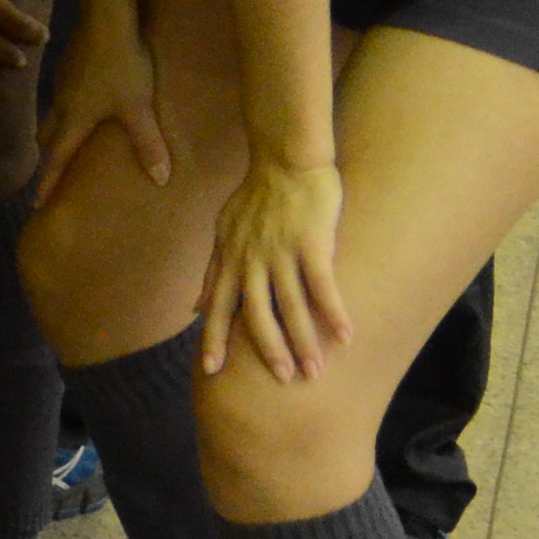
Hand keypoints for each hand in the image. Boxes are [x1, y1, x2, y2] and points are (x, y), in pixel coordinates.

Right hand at [38, 22, 172, 199]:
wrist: (107, 15)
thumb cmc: (121, 65)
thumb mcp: (138, 107)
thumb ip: (148, 143)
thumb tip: (161, 180)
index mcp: (74, 118)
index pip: (57, 158)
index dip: (48, 182)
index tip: (37, 204)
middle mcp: (62, 103)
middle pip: (48, 137)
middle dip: (49, 157)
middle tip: (51, 173)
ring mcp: (63, 81)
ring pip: (53, 115)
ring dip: (56, 132)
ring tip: (66, 142)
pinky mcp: (70, 64)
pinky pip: (63, 96)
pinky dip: (67, 109)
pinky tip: (82, 104)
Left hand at [200, 159, 350, 381]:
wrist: (285, 158)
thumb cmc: (257, 195)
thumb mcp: (223, 230)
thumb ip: (212, 270)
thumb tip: (193, 305)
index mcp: (230, 257)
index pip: (217, 305)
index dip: (213, 337)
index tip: (210, 370)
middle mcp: (251, 259)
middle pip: (256, 315)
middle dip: (267, 351)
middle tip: (281, 380)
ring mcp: (281, 252)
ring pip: (290, 307)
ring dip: (303, 343)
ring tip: (314, 372)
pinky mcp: (311, 244)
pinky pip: (323, 286)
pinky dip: (334, 314)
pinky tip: (345, 338)